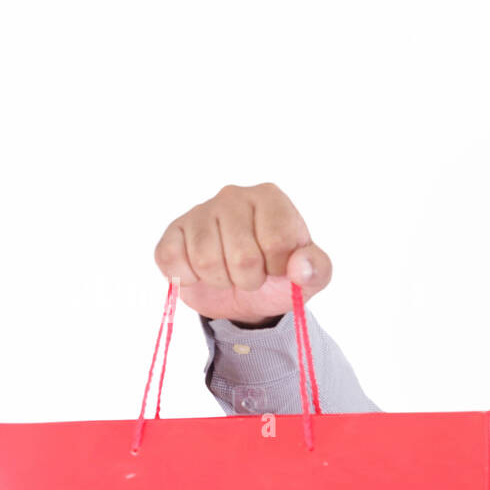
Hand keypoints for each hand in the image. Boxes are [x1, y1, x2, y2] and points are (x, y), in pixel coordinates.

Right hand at [153, 182, 331, 322]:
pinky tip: (200, 272)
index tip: (278, 268)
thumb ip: (317, 269)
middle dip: (249, 279)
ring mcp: (200, 211)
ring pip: (206, 260)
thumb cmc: (280, 276)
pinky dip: (188, 278)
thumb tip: (300, 267)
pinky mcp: (173, 231)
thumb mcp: (311, 276)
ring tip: (229, 273)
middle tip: (252, 274)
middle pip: (242, 256)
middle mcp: (234, 195)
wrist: (246, 294)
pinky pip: (172, 259)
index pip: (277, 240)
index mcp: (270, 198)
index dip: (278, 268)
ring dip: (221, 281)